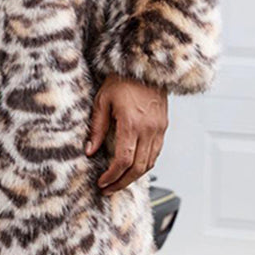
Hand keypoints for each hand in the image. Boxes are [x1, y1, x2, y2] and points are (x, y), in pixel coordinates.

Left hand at [84, 75, 167, 194]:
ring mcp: (159, 128)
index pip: (123, 159)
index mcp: (132, 123)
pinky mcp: (164, 126)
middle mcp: (149, 128)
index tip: (102, 183)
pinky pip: (156, 153)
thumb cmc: (122, 78)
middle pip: (138, 167)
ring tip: (119, 181)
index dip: (112, 176)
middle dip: (122, 182)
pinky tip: (133, 167)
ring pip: (150, 163)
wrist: (145, 65)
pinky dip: (145, 164)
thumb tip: (90, 151)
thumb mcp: (102, 100)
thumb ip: (97, 128)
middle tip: (108, 189)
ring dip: (134, 176)